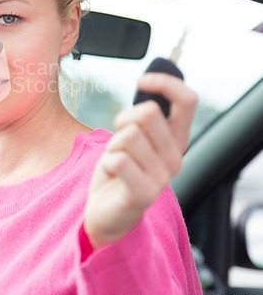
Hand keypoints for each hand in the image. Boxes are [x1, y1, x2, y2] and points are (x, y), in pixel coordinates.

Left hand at [83, 73, 196, 248]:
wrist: (109, 213)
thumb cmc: (120, 169)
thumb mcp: (134, 137)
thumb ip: (144, 117)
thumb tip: (149, 84)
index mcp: (176, 141)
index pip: (187, 100)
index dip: (165, 83)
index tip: (142, 81)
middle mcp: (176, 158)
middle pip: (148, 112)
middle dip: (124, 119)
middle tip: (119, 140)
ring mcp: (162, 177)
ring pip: (128, 135)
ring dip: (113, 145)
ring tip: (117, 162)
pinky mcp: (144, 194)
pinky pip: (118, 159)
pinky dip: (107, 162)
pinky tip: (113, 175)